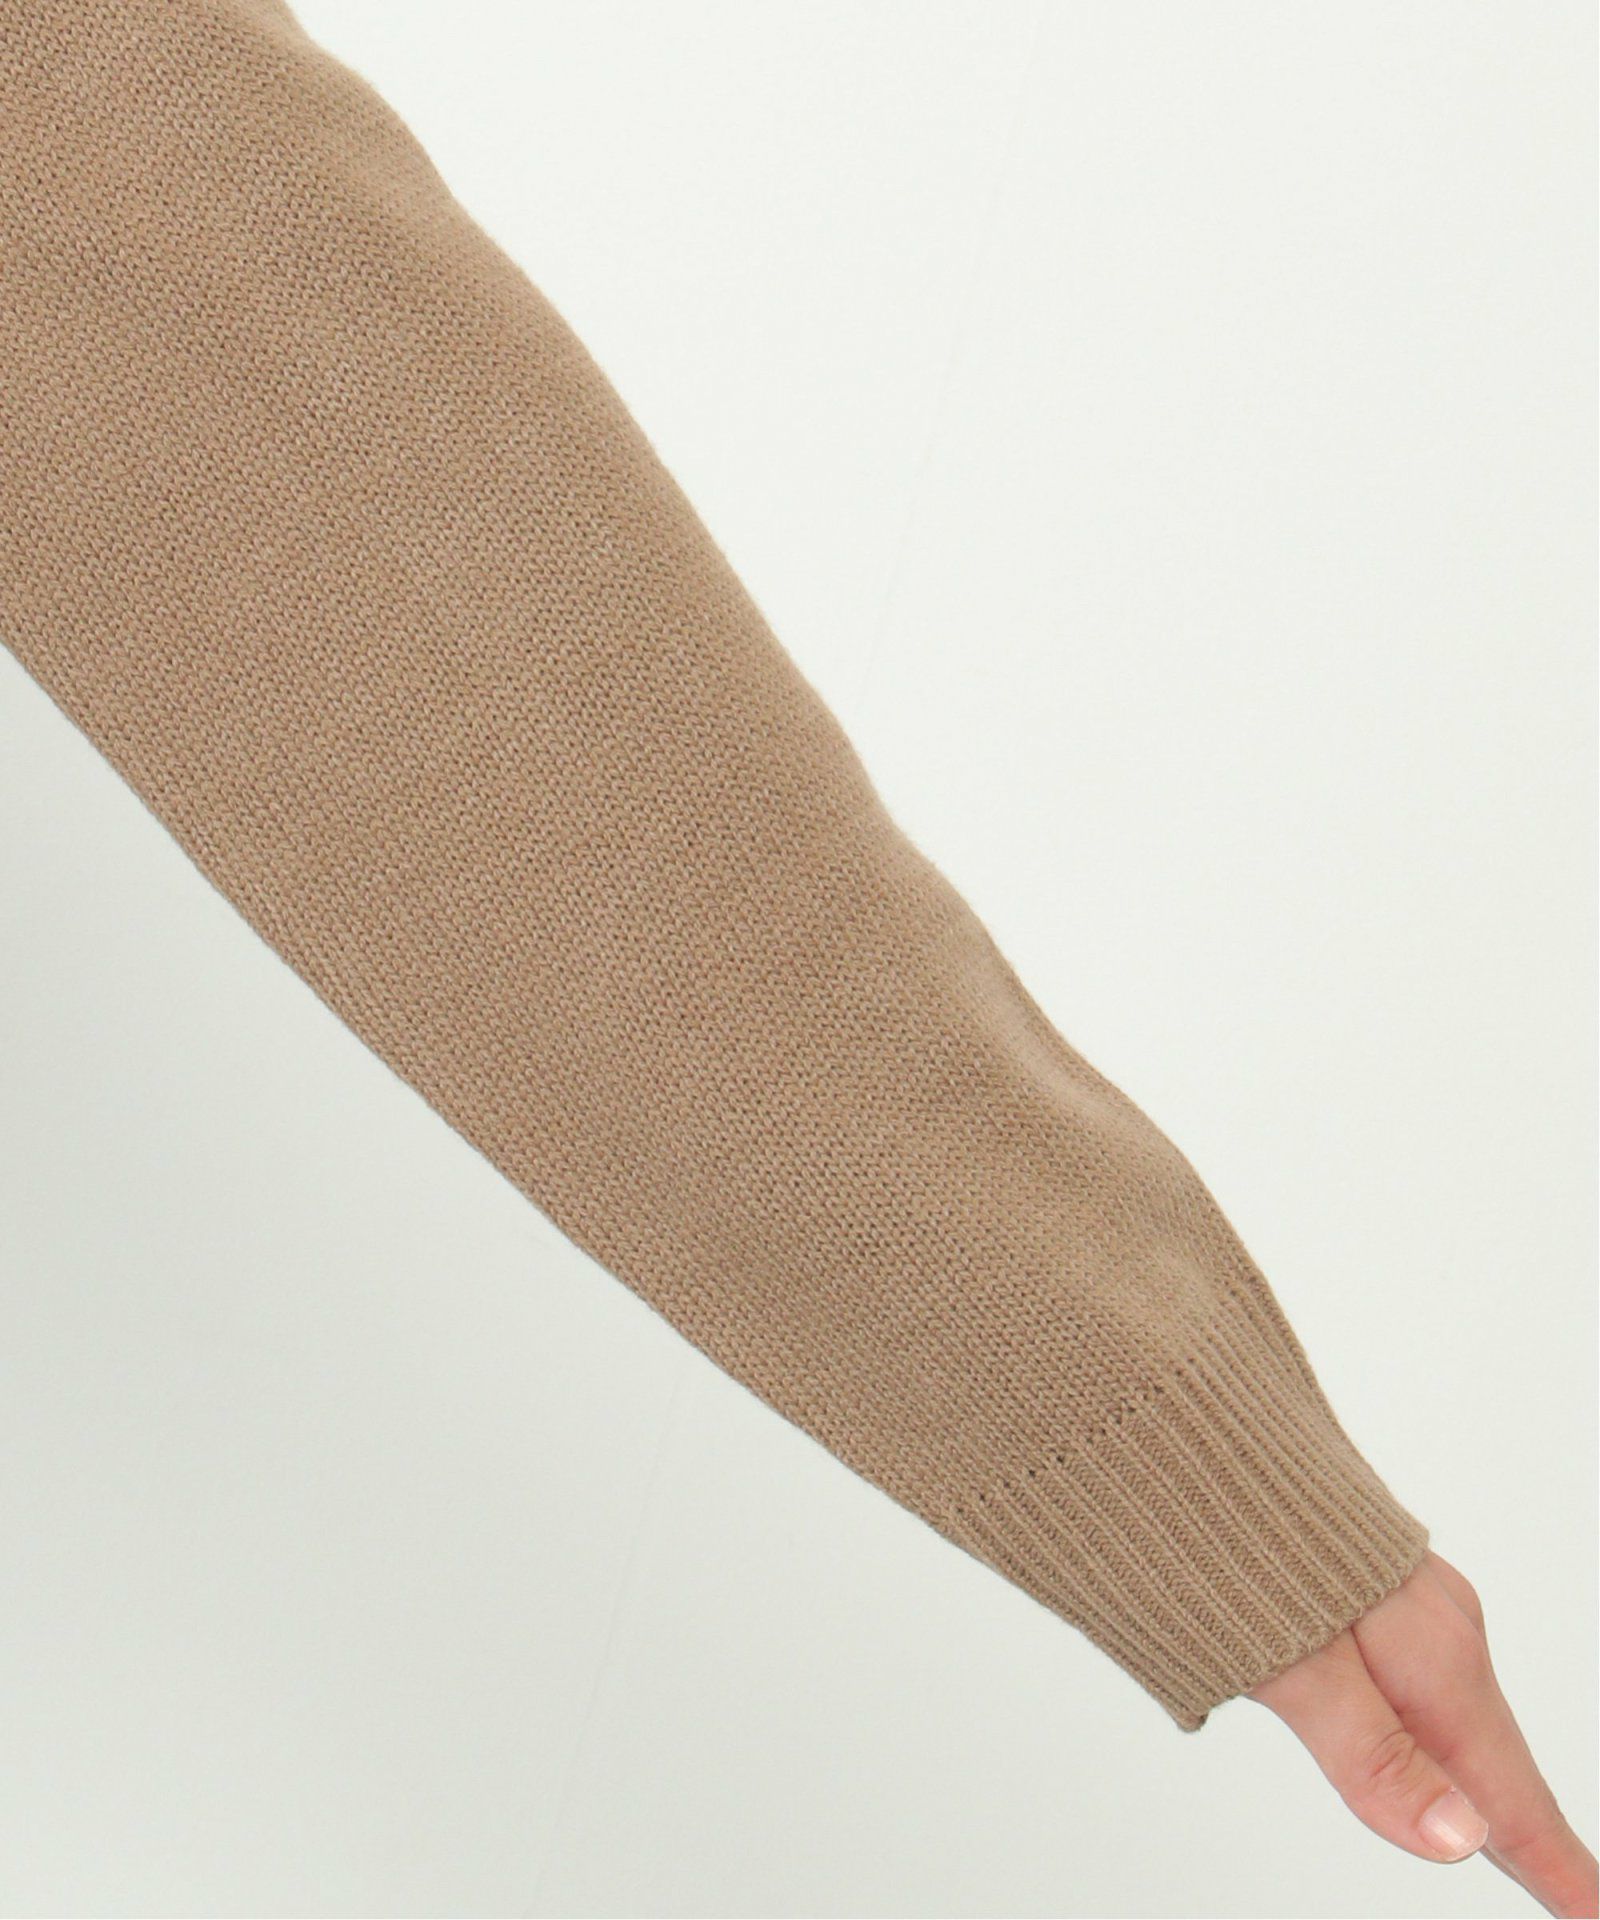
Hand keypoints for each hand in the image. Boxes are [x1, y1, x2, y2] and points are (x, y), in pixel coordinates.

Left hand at [1250, 1552, 1596, 1917]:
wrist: (1175, 1407)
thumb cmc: (1221, 1525)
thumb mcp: (1289, 1656)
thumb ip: (1372, 1750)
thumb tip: (1461, 1841)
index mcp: (1431, 1656)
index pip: (1506, 1792)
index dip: (1552, 1867)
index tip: (1590, 1914)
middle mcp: (1432, 1620)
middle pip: (1490, 1754)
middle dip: (1527, 1831)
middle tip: (1570, 1897)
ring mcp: (1397, 1590)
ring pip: (1452, 1707)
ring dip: (1482, 1776)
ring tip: (1508, 1838)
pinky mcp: (1357, 1569)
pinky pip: (1418, 1666)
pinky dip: (1437, 1723)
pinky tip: (1427, 1738)